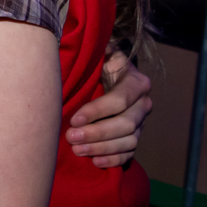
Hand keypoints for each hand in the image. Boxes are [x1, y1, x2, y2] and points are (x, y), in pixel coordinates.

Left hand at [66, 50, 150, 168]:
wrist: (104, 75)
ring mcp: (141, 122)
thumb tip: (63, 45)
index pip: (120, 100)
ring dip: (102, 148)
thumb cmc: (93, 64)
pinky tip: (95, 162)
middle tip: (70, 138)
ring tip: (77, 150)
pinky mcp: (135, 136)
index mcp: (135, 80)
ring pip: (129, 140)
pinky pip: (130, 152)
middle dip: (97, 133)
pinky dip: (114, 159)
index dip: (97, 111)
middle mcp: (143, 102)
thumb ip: (87, 51)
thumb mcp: (94, 53)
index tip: (73, 118)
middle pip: (126, 124)